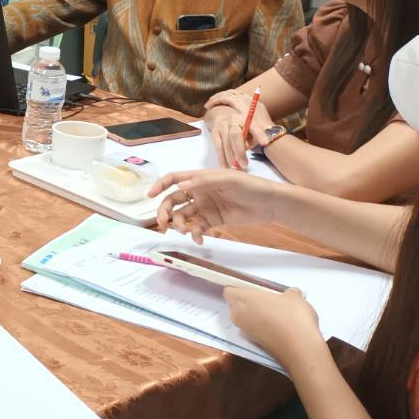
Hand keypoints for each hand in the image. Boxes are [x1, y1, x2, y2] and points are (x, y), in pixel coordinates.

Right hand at [152, 169, 279, 241]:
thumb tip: (179, 186)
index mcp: (199, 178)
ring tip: (186, 231)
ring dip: (180, 224)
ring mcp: (205, 207)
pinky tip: (199, 239)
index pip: (173, 179)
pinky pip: (197, 228)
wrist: (269, 203)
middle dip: (165, 211)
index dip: (160, 185)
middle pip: (174, 201)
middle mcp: (198, 192)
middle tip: (163, 223)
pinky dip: (194, 234)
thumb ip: (203, 181)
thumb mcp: (226, 179)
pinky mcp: (213, 221)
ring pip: (183, 216)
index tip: (150, 195)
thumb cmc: (249, 185)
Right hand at [203, 92, 273, 169]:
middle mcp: (232, 120)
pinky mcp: (214, 133)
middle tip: (244, 164)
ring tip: (236, 167)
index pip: (254, 126)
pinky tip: (225, 166)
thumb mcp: (253, 131)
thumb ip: (256, 138)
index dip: (259, 134)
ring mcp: (221, 126)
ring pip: (225, 143)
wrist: (225, 119)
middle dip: (239, 151)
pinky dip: (221, 158)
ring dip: (230, 157)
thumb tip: (257, 148)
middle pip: (235, 135)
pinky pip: (217, 147)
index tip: (265, 143)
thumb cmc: (244, 129)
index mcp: (246, 119)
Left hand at [224, 285, 324, 369]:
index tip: (253, 290)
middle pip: (236, 305)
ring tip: (277, 315)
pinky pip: (254, 330)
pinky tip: (279, 327)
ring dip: (256, 316)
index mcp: (241, 299)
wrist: (298, 347)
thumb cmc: (291, 316)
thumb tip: (291, 294)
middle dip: (249, 303)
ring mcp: (245, 331)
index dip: (239, 289)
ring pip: (245, 319)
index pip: (229, 291)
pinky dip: (262, 328)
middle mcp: (237, 315)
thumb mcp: (294, 297)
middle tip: (267, 301)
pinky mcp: (254, 343)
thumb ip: (289, 293)